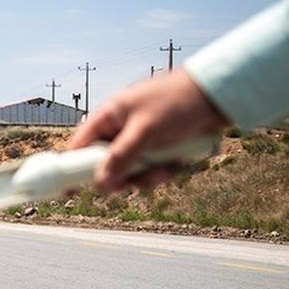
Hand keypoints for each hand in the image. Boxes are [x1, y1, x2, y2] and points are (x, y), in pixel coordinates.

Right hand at [67, 71, 227, 191]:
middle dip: (122, 176)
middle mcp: (121, 128)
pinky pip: (151, 170)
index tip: (68, 192)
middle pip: (106, 164)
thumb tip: (100, 183)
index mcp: (109, 116)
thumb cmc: (178, 101)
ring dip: (146, 177)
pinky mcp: (160, 148)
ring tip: (165, 169)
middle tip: (130, 184)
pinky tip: (177, 163)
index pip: (80, 146)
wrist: (219, 95)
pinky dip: (163, 172)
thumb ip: (121, 157)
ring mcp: (141, 139)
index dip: (71, 169)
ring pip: (131, 171)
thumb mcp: (146, 130)